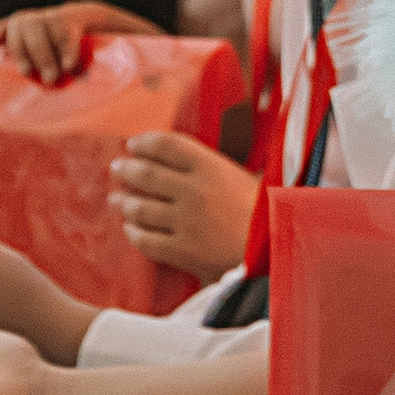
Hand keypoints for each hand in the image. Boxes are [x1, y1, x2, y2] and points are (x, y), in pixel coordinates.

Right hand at [0, 0, 147, 84]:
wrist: (114, 33)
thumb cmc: (131, 47)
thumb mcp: (146, 50)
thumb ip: (153, 63)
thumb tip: (159, 82)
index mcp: (92, 12)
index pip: (70, 20)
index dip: (66, 44)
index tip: (72, 69)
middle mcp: (63, 11)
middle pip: (42, 22)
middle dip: (44, 53)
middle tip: (53, 80)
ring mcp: (45, 18)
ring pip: (23, 22)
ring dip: (22, 48)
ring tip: (28, 73)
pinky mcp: (31, 31)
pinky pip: (8, 25)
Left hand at [110, 129, 260, 280]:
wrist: (278, 251)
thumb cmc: (266, 213)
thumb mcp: (240, 178)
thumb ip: (209, 168)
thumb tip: (178, 163)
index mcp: (211, 166)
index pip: (166, 144)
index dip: (145, 142)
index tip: (134, 145)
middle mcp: (194, 190)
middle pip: (147, 173)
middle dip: (126, 169)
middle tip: (117, 168)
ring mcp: (186, 221)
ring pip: (140, 208)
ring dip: (124, 202)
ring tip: (116, 200)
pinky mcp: (183, 250)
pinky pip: (146, 240)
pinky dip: (134, 233)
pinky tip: (131, 229)